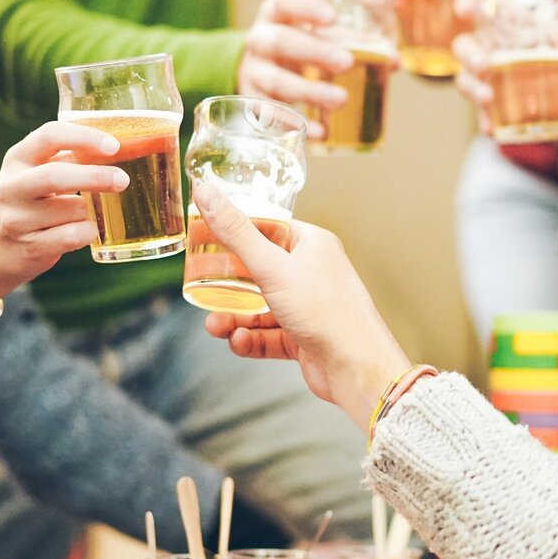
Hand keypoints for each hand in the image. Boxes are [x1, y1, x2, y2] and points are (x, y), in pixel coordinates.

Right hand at [0, 121, 128, 313]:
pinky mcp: (30, 246)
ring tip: (83, 212)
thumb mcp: (40, 171)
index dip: (84, 137)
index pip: (50, 135)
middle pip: (55, 176)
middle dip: (95, 177)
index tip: (113, 146)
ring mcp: (18, 219)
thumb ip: (72, 157)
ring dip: (90, 210)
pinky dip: (88, 231)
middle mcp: (12, 186)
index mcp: (18, 158)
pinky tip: (85, 230)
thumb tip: (125, 146)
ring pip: (73, 209)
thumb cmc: (33, 200)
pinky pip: (74, 236)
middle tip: (122, 180)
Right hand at [193, 183, 410, 430]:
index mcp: (312, 245)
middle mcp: (312, 273)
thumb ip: (235, 231)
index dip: (236, 232)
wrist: (356, 367)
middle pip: (259, 271)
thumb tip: (206, 191)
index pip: (268, 228)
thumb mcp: (272, 266)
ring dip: (234, 317)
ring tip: (215, 326)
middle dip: (228, 285)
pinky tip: (238, 342)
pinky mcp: (305, 337)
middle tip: (201, 288)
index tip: (204, 236)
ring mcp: (308, 307)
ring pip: (260, 308)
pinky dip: (250, 339)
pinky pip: (269, 335)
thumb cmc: (327, 311)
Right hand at [238, 0, 352, 130]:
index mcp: (276, 15)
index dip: (305, 7)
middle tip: (346, 62)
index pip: (284, 2)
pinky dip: (297, 125)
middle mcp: (260, 40)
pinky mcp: (252, 104)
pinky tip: (321, 131)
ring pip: (276, 81)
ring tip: (341, 99)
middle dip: (313, 51)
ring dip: (309, 91)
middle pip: (280, 41)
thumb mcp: (319, 38)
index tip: (332, 17)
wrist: (257, 75)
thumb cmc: (300, 50)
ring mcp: (253, 73)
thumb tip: (394, 61)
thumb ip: (354, 44)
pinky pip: (271, 117)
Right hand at [452, 0, 557, 180]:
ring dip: (472, 88)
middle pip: (466, 45)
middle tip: (485, 66)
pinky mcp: (501, 109)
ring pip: (467, 79)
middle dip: (469, 54)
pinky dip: (485, 119)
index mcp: (517, 24)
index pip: (483, 4)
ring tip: (489, 99)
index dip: (468, 1)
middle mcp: (499, 50)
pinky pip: (483, 113)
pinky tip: (493, 128)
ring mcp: (497, 81)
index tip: (465, 10)